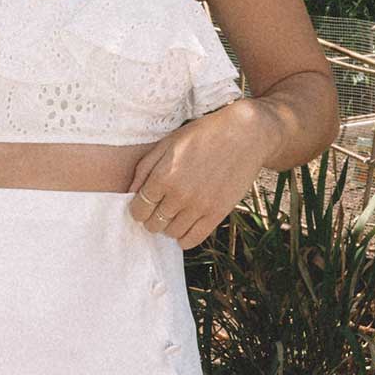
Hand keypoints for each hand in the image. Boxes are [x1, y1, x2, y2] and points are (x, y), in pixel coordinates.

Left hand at [126, 98, 270, 248]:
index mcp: (163, 176)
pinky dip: (184, 238)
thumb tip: (130, 193)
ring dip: (169, 226)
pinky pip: (192, 239)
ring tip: (175, 213)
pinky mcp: (217, 213)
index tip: (144, 204)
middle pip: (153, 224)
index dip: (138, 209)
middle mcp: (179, 195)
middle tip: (160, 208)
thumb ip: (144, 168)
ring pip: (171, 233)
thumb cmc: (202, 135)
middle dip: (152, 218)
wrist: (244, 134)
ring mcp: (199, 206)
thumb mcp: (167, 143)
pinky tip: (186, 225)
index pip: (138, 209)